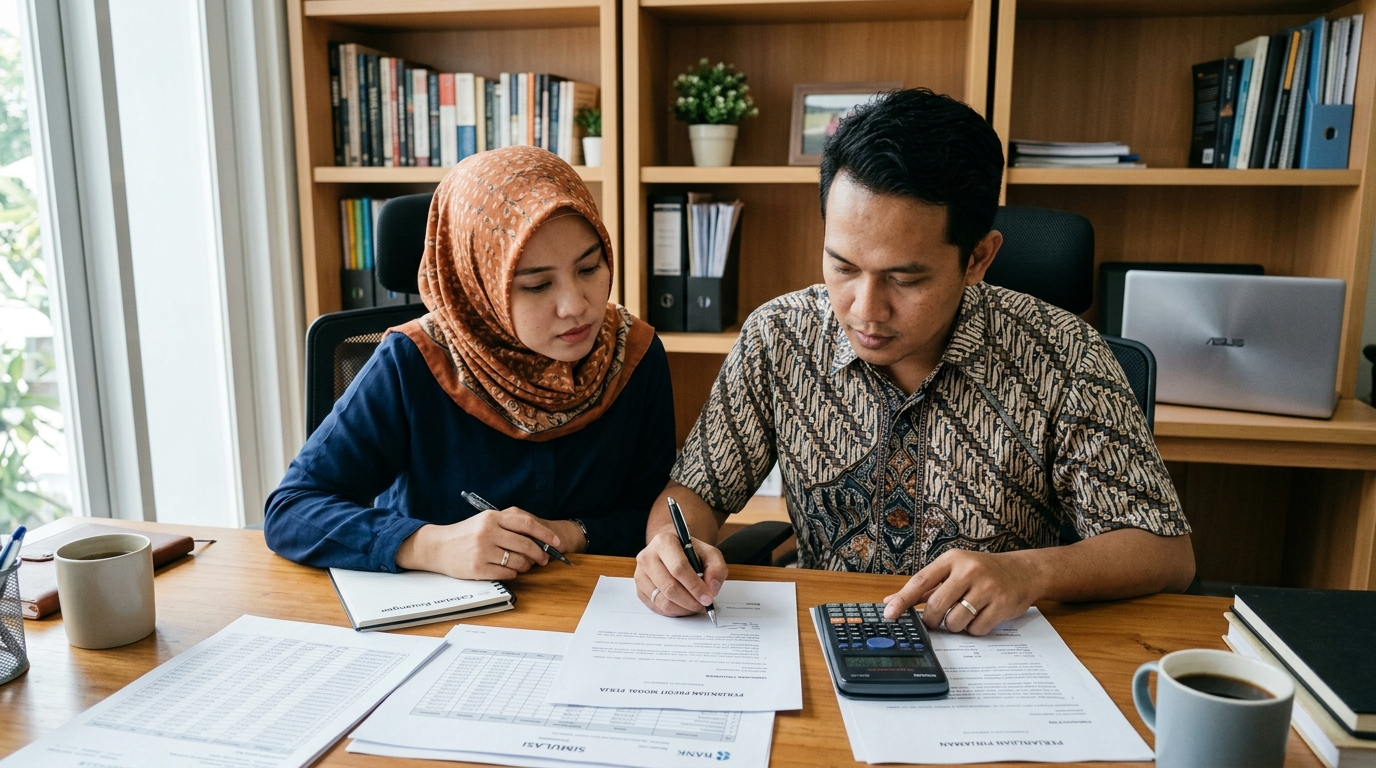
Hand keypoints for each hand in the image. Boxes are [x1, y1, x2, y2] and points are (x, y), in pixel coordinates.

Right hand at [395, 508, 560, 579]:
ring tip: (524, 565)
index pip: (526, 524)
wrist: (438, 547)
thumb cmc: (465, 534)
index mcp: (492, 518)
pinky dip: (513, 574)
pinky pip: (507, 574)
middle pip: (526, 545)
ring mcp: (482, 551)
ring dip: (526, 566)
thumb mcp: (485, 521)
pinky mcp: (477, 568)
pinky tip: (509, 570)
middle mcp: (488, 533)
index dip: (545, 534)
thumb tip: (539, 536)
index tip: (556, 542)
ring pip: (518, 561)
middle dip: (540, 554)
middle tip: (544, 559)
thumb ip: (509, 524)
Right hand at [634, 530, 727, 616]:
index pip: (679, 568)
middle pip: (669, 587)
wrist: (673, 551)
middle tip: (703, 606)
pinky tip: (684, 606)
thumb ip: (716, 569)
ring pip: (662, 601)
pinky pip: (656, 607)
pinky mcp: (639, 589)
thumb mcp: (710, 554)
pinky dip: (673, 612)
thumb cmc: (691, 553)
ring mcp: (640, 574)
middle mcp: (647, 556)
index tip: (708, 598)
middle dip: (690, 601)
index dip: (695, 586)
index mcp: (664, 542)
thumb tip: (712, 589)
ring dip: (683, 609)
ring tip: (695, 606)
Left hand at [881, 549, 1042, 635]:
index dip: (903, 599)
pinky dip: (974, 629)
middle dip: (933, 620)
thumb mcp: (954, 570)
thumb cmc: (983, 572)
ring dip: (955, 626)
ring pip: (955, 621)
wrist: (1024, 571)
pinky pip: (976, 629)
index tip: (890, 613)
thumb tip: (891, 601)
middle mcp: (969, 570)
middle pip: (936, 606)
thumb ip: (925, 587)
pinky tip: (981, 616)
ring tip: (965, 614)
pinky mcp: (1001, 605)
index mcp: (952, 559)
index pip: (921, 581)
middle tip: (938, 619)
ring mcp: (987, 587)